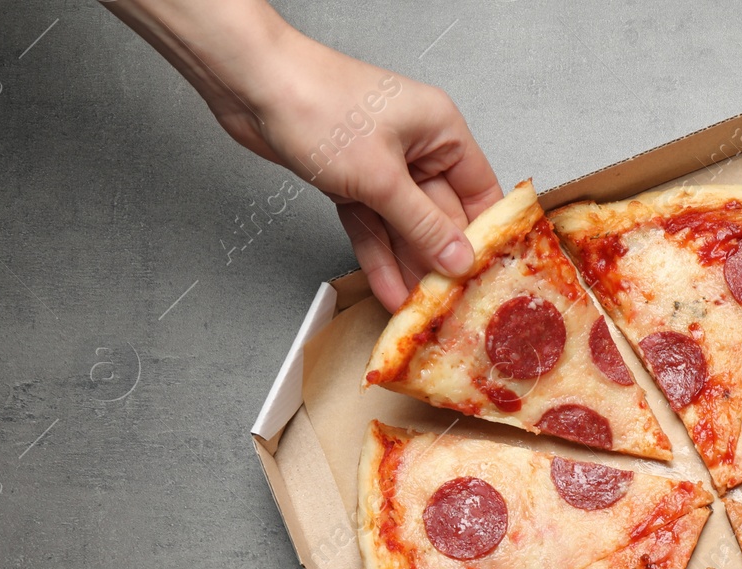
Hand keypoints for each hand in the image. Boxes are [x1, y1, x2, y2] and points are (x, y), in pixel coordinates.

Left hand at [102, 0, 501, 310]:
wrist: (250, 86)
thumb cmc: (317, 105)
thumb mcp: (381, 178)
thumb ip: (423, 225)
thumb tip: (459, 259)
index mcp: (440, 130)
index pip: (480, 191)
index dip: (487, 235)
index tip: (491, 277)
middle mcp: (417, 147)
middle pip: (442, 215)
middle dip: (442, 260)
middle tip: (450, 304)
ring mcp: (383, 165)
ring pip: (405, 227)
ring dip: (409, 266)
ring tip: (419, 310)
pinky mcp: (351, 179)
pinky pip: (374, 226)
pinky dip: (379, 256)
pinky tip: (389, 289)